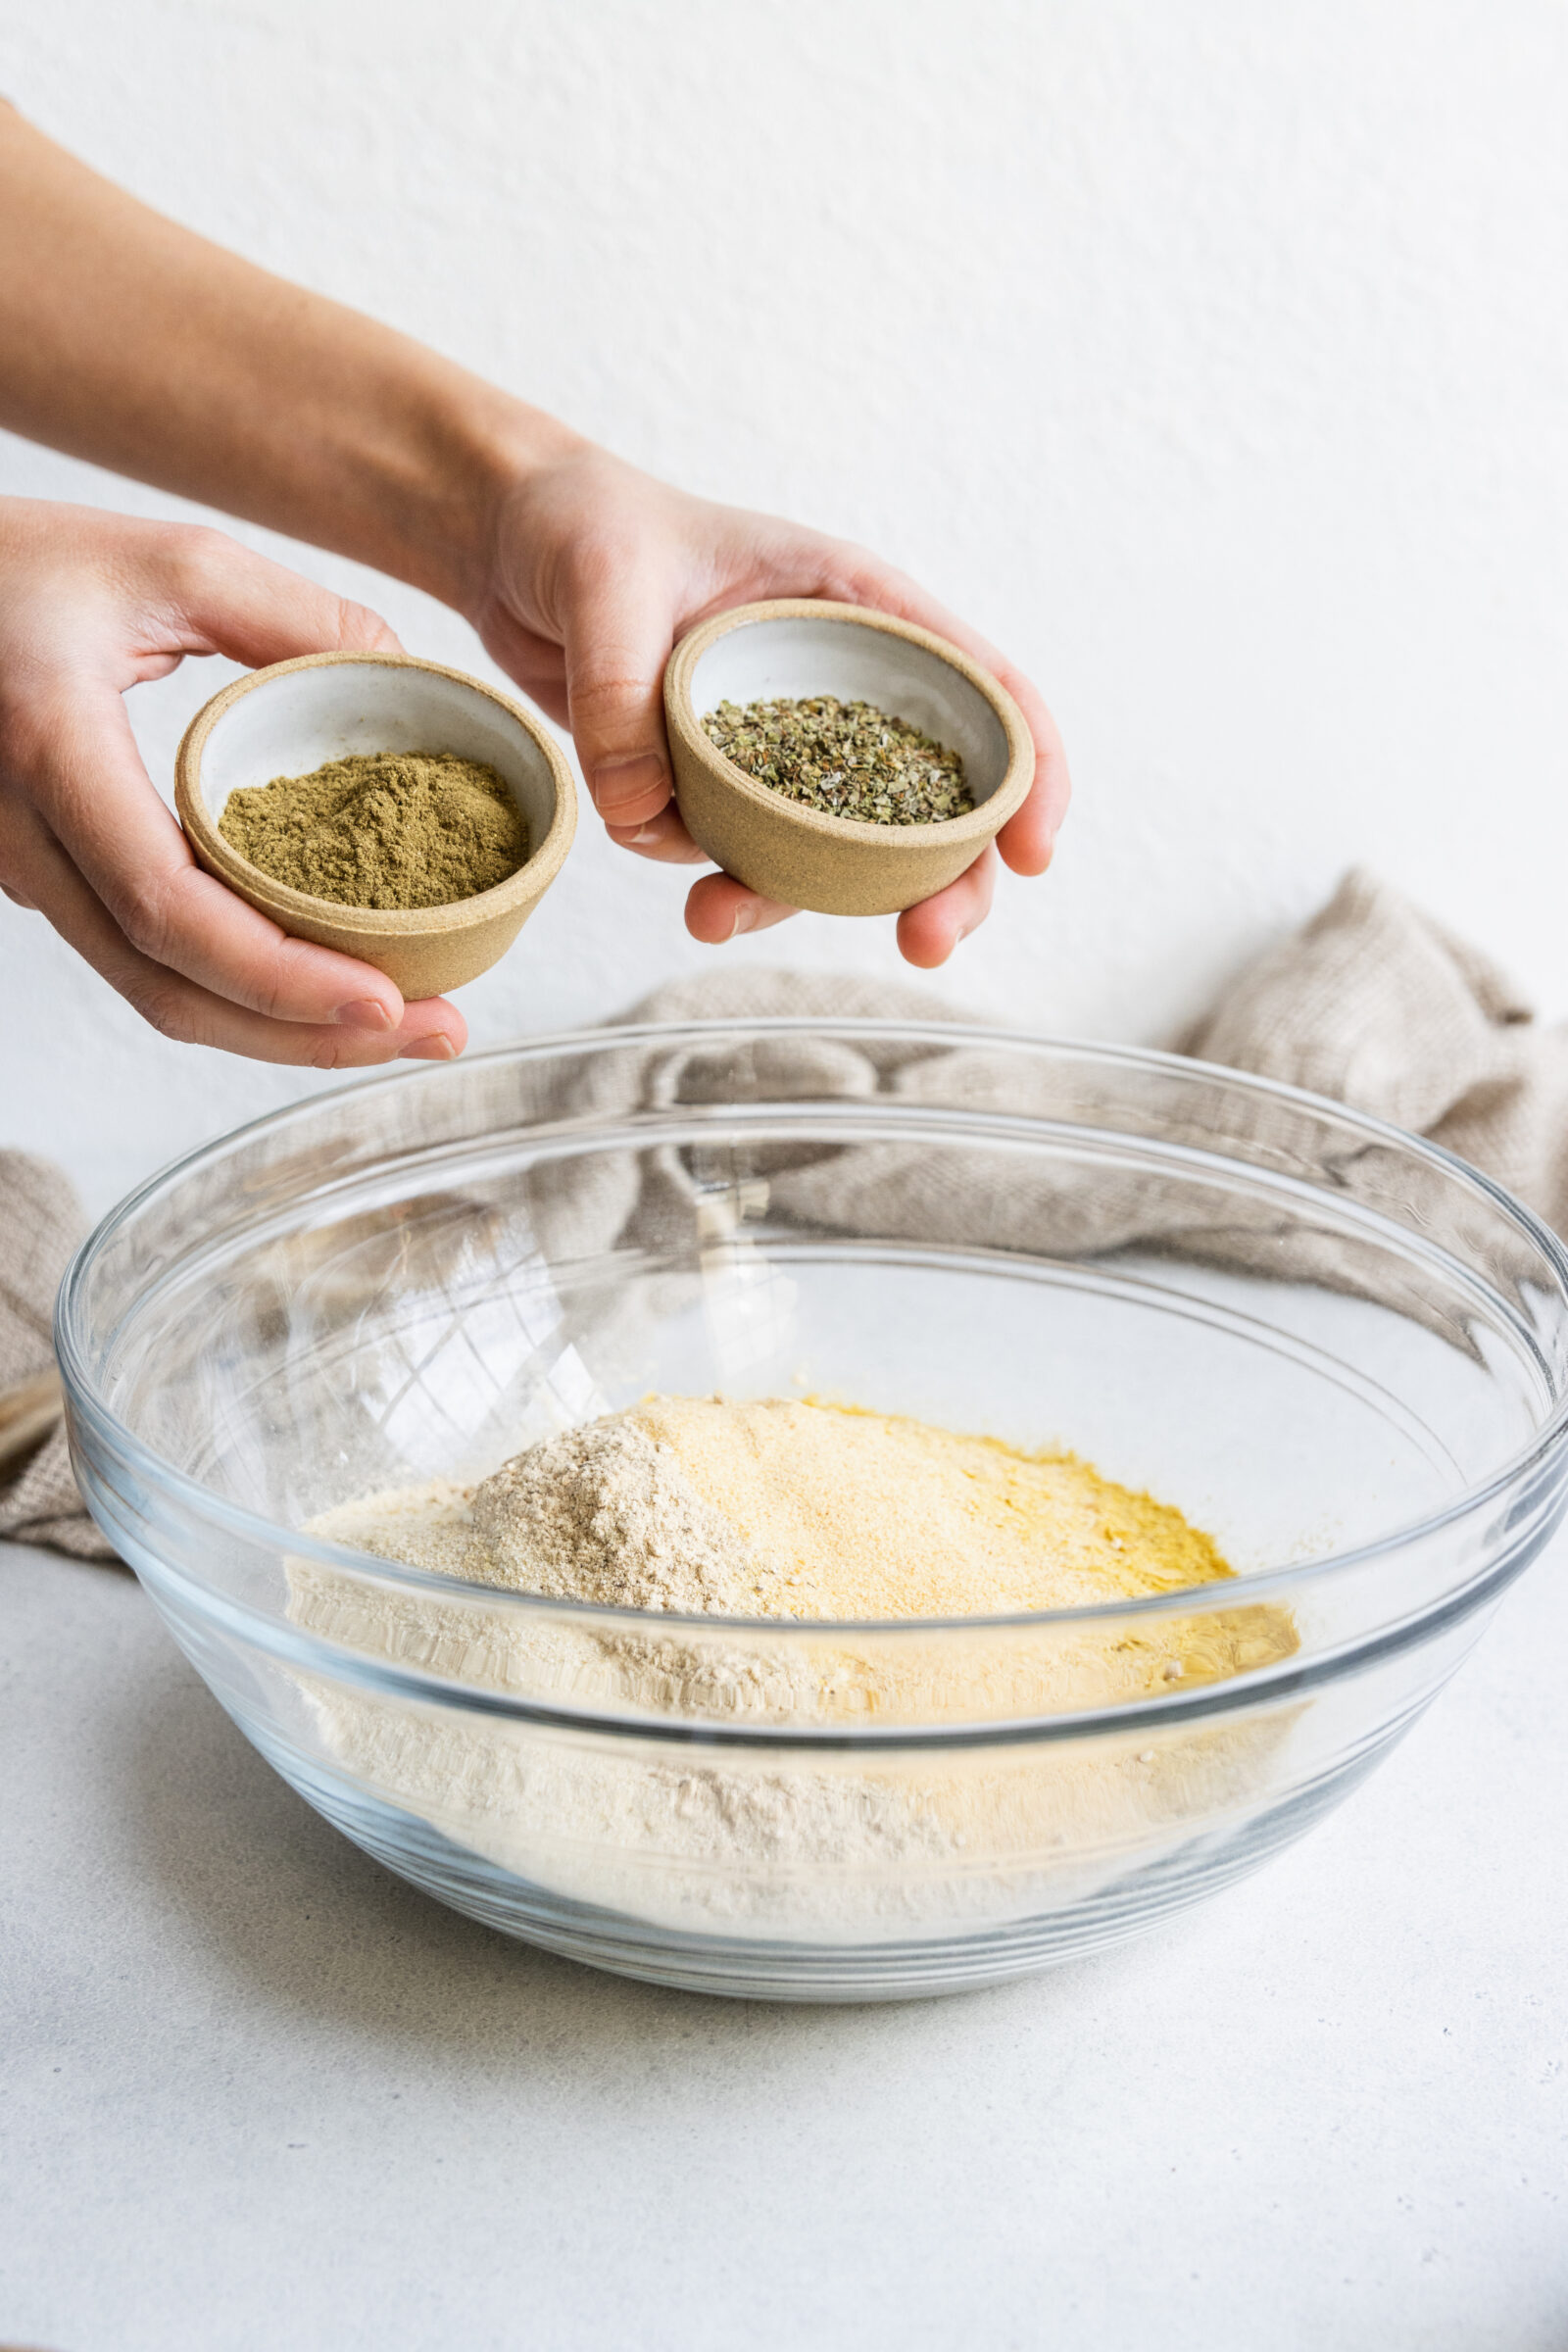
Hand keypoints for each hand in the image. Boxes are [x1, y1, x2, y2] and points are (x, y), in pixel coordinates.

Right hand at [0, 499, 465, 1063]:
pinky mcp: (42, 883)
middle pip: (168, 987)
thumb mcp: (167, 559)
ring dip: (279, 1030)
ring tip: (401, 1024)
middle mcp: (22, 836)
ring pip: (153, 993)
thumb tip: (407, 675)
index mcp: (53, 751)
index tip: (386, 1000)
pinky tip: (324, 984)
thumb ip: (292, 616)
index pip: (169, 909)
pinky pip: (141, 962)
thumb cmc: (17, 565)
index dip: (281, 976)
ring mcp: (22, 872)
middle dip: (308, 1034)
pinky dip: (237, 991)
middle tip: (433, 1031)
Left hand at [468, 446, 1070, 967]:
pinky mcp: (721, 785)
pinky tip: (666, 860)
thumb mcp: (605, 580)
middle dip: (943, 883)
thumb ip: (623, 688)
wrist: (510, 546)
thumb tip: (646, 811)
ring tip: (715, 919)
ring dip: (795, 901)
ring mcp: (781, 743)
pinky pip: (744, 856)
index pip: (981, 689)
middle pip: (931, 799)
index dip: (1029, 772)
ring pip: (835, 851)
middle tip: (926, 945)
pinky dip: (717, 880)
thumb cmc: (581, 522)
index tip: (1032, 854)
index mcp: (855, 607)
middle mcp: (836, 681)